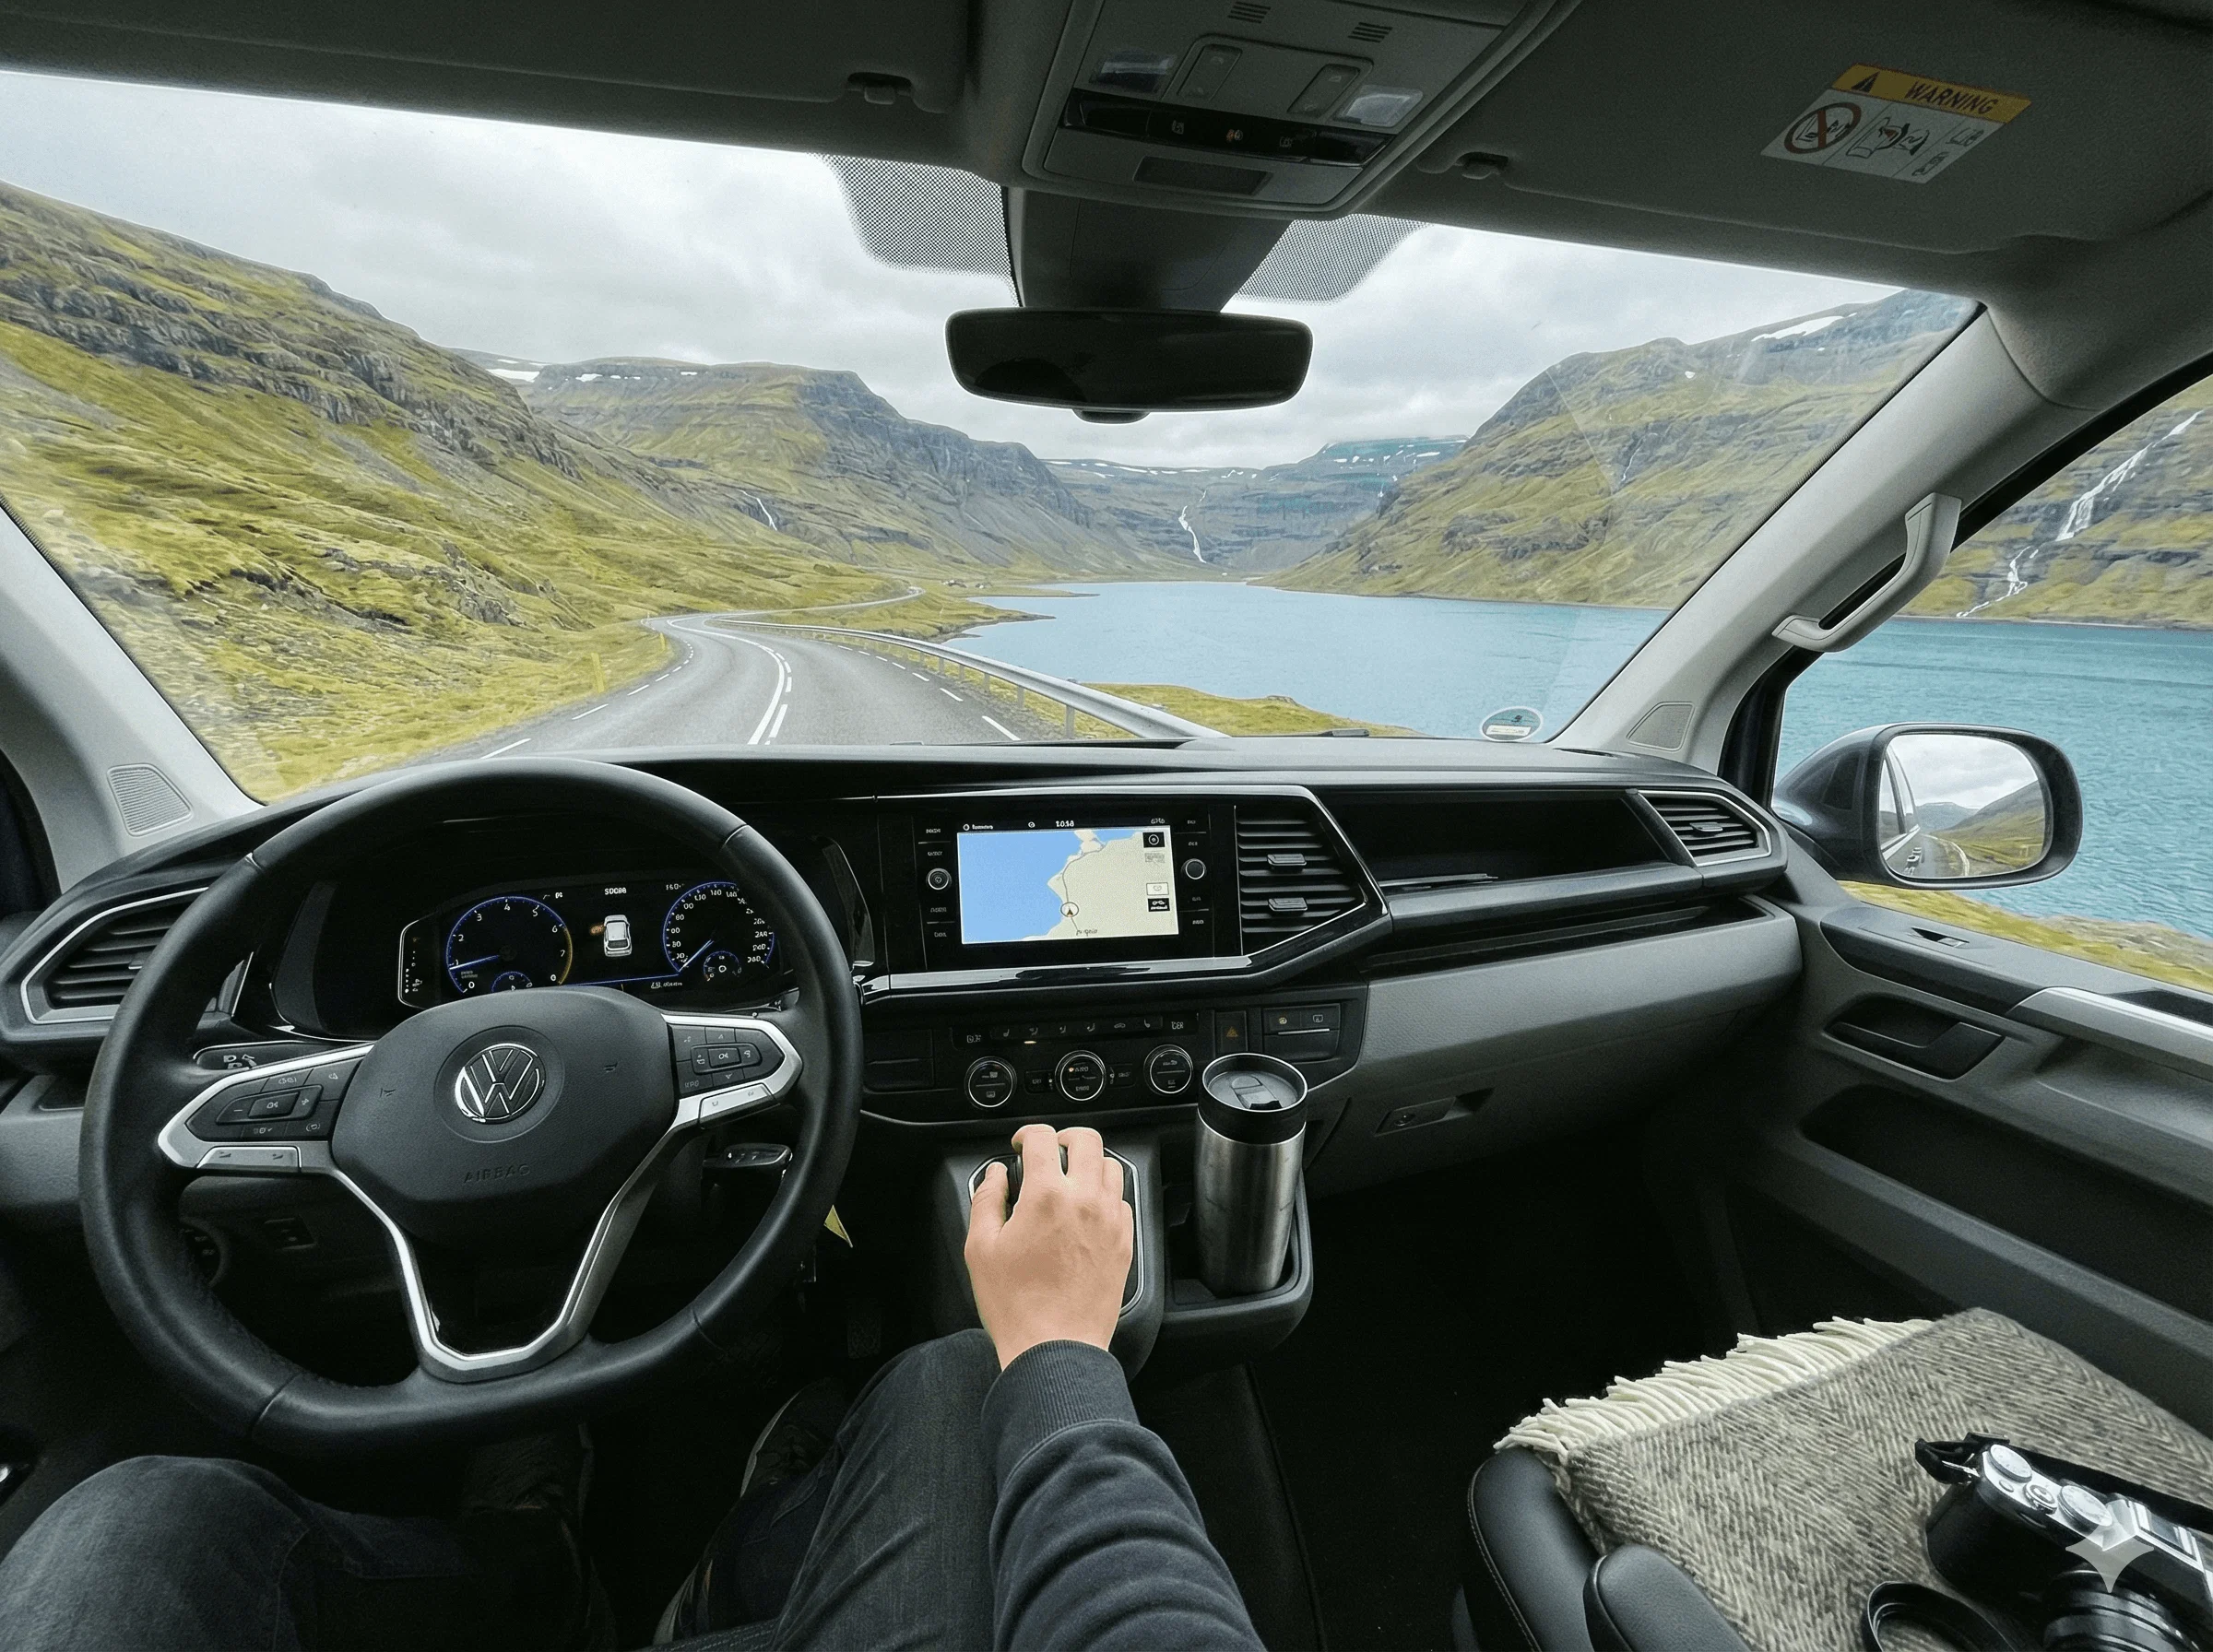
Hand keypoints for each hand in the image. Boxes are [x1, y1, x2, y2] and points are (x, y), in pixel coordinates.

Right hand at [964, 1124, 1131, 1367]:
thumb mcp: (980, 1249)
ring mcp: (1110, 1221)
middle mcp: (1085, 1200)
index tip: (1020, 1145)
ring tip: (1070, 1177)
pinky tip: (1088, 1209)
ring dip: (1089, 1163)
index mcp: (1046, 1195)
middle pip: (1087, 1140)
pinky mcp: (1124, 1242)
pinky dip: (1106, 1194)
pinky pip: (1122, 1201)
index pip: (1042, 1138)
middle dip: (1064, 1137)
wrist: (1055, 1347)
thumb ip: (986, 1201)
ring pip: (1111, 1167)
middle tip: (1049, 1150)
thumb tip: (994, 1177)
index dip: (1027, 1133)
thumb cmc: (1016, 1305)